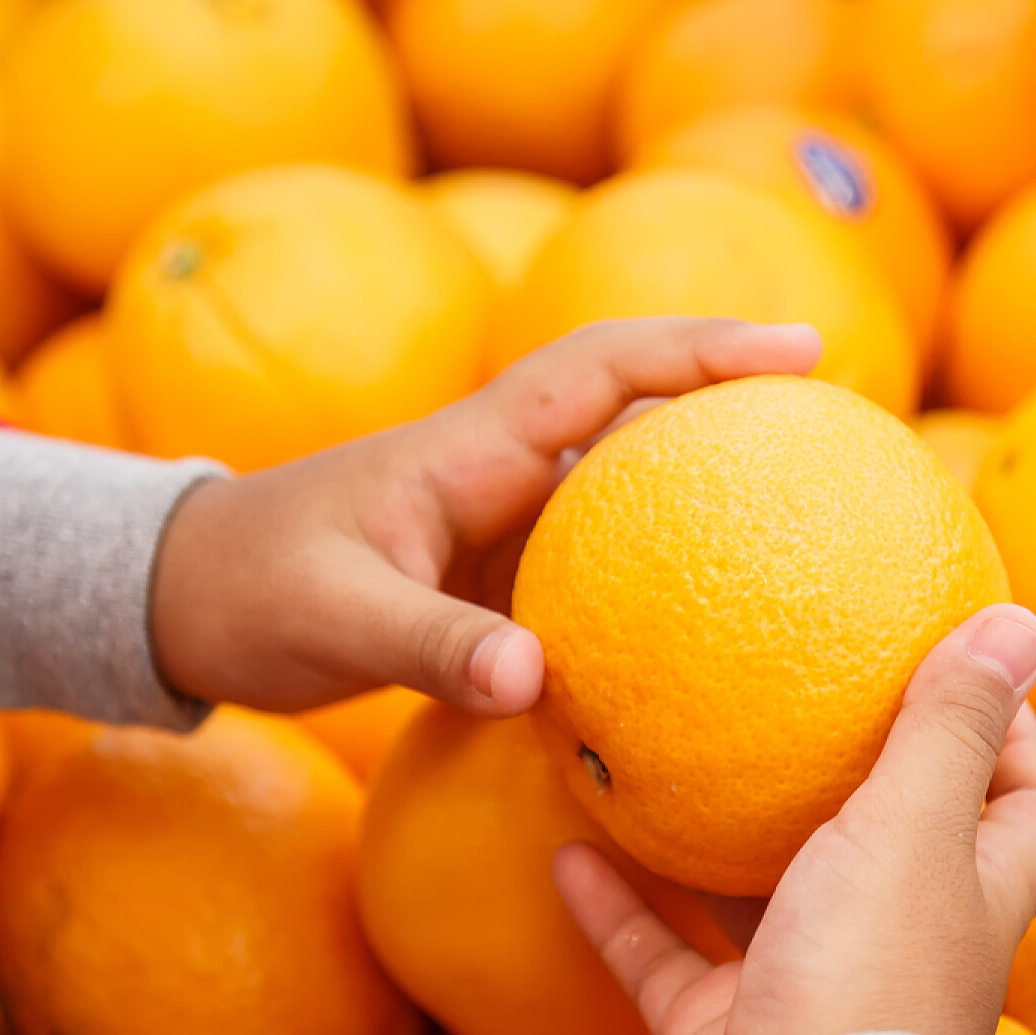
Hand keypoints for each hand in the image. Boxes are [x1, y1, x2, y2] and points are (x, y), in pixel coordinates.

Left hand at [150, 317, 821, 715]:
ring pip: (631, 487)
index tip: (797, 352)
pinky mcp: (503, 577)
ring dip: (711, 487)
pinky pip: (605, 564)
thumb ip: (429, 647)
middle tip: (847, 426)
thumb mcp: (329, 620)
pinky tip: (717, 621)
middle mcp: (504, 470)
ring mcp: (508, 523)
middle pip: (641, 409)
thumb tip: (537, 682)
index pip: (602, 370)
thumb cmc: (250, 594)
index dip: (700, 352)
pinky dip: (664, 573)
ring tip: (813, 514)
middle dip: (738, 400)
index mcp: (472, 449)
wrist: (188, 603)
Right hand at [553, 604, 1035, 1034]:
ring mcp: (814, 985)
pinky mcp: (730, 1028)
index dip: (1018, 741)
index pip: (1034, 809)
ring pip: (772, 897)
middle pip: (904, 847)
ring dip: (728, 841)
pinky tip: (574, 846)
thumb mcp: (916, 825)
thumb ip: (955, 725)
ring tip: (682, 760)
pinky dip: (625, 905)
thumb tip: (1023, 622)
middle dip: (868, 778)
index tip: (963, 669)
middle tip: (813, 695)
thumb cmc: (871, 975)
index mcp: (972, 891)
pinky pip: (668, 955)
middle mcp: (903, 937)